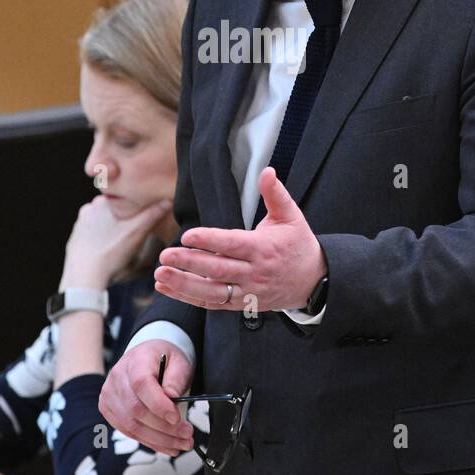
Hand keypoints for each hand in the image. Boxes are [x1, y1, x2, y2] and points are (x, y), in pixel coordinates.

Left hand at [62, 195, 172, 287]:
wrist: (83, 276)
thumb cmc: (110, 252)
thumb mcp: (137, 232)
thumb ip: (152, 214)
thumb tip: (167, 200)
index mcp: (102, 202)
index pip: (124, 196)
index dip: (135, 205)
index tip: (142, 216)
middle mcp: (88, 209)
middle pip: (113, 209)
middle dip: (123, 217)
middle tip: (133, 231)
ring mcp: (79, 225)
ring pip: (103, 221)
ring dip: (112, 228)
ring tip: (121, 243)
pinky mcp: (75, 240)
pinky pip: (93, 235)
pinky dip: (101, 240)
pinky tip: (108, 250)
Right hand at [98, 339, 193, 456]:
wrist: (147, 357)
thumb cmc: (164, 359)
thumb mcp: (179, 361)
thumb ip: (176, 378)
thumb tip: (172, 396)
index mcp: (136, 360)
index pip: (141, 384)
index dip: (158, 405)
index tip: (176, 418)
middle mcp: (118, 377)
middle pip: (136, 409)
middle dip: (164, 428)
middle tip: (187, 434)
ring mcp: (110, 394)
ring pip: (131, 425)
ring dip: (158, 439)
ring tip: (181, 443)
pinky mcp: (109, 410)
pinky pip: (127, 431)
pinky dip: (149, 441)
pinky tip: (166, 444)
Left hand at [154, 167, 325, 312]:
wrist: (314, 281)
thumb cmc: (299, 244)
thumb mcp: (292, 216)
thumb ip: (275, 194)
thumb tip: (267, 170)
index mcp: (264, 249)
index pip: (232, 244)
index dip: (209, 241)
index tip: (187, 236)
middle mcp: (254, 273)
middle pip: (218, 269)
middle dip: (189, 263)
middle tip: (165, 255)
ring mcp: (248, 291)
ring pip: (212, 291)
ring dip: (184, 284)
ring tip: (160, 274)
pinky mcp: (242, 303)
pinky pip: (212, 303)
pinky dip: (188, 298)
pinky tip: (167, 287)